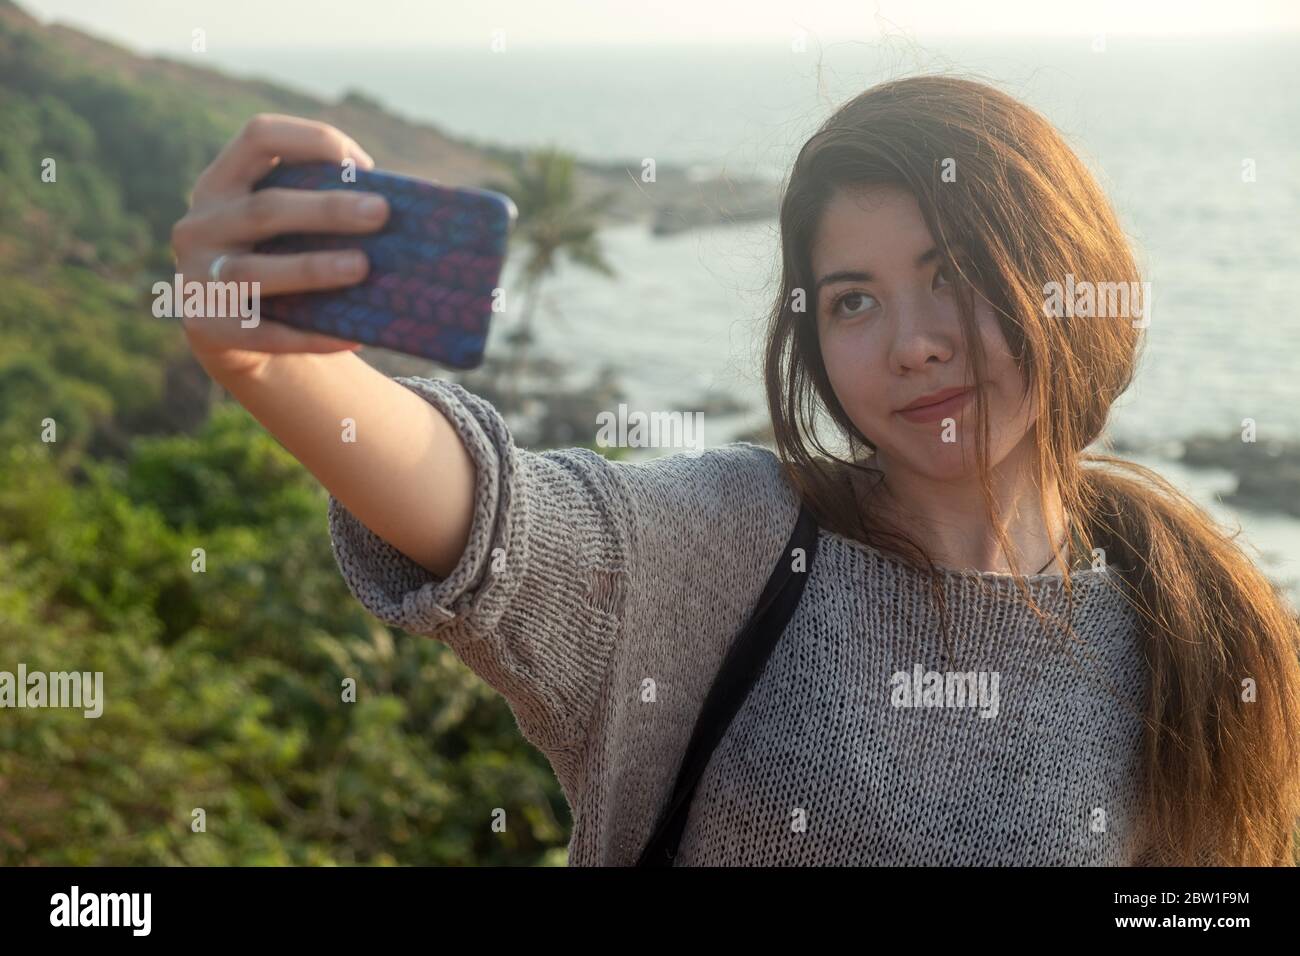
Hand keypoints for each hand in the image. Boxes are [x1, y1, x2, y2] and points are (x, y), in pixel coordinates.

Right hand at [170, 113, 389, 379]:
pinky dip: (311, 335)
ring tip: (362, 268)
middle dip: (326, 209)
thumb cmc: (279, 261)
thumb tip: (402, 209)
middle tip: (381, 213)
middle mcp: (199, 225)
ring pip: (255, 272)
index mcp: (221, 183)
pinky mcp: (209, 329)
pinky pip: (264, 333)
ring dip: (312, 268)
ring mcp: (196, 277)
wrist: (233, 333)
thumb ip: (319, 208)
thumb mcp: (284, 227)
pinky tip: (354, 336)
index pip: (257, 137)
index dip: (310, 140)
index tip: (361, 165)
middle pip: (264, 209)